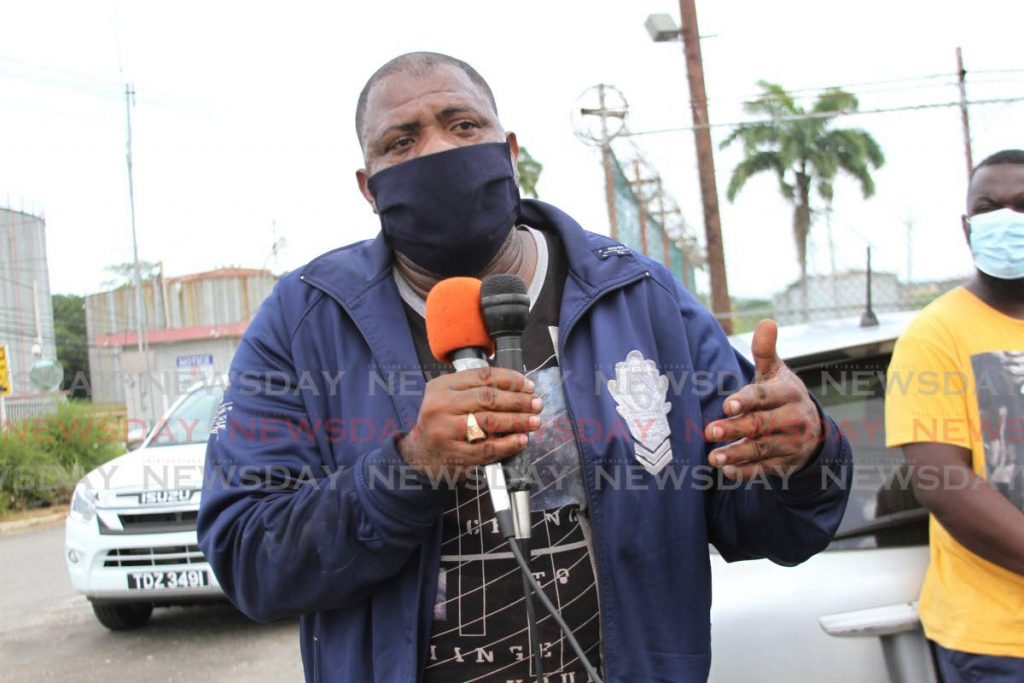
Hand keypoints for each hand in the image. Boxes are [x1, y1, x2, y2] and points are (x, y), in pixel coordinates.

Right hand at [399, 366, 542, 480]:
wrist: (417, 453)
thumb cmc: (441, 422)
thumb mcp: (448, 397)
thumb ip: (474, 390)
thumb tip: (518, 389)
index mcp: (442, 386)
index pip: (483, 376)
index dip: (510, 380)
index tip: (528, 386)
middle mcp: (441, 405)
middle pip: (488, 398)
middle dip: (518, 401)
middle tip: (537, 404)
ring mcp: (445, 430)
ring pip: (488, 422)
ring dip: (517, 421)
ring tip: (534, 422)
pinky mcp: (452, 453)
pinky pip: (486, 448)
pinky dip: (507, 444)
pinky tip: (521, 440)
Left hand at [704, 319, 821, 479]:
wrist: (813, 430)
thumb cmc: (783, 396)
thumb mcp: (777, 373)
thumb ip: (766, 351)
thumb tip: (766, 322)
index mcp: (789, 394)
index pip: (765, 397)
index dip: (746, 401)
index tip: (727, 405)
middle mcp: (793, 419)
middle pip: (761, 425)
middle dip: (736, 429)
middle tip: (710, 431)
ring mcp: (791, 444)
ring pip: (762, 450)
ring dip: (737, 454)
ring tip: (713, 457)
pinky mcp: (786, 464)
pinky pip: (766, 470)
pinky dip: (748, 472)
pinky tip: (728, 472)